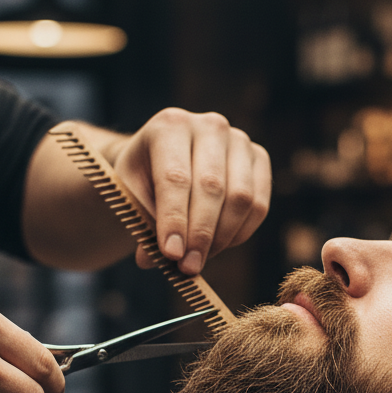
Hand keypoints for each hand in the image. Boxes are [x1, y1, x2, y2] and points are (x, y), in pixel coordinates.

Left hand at [110, 108, 270, 275]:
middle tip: (188, 267)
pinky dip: (240, 233)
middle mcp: (209, 125)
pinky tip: (218, 246)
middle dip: (200, 235)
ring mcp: (239, 140)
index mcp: (169, 125)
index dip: (175, 220)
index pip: (176, 178)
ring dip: (221, 238)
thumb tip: (156, 259)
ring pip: (241, 198)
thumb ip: (144, 226)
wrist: (163, 161)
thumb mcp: (132, 198)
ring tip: (199, 259)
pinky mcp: (259, 159)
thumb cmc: (144, 181)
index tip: (172, 255)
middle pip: (212, 187)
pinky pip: (259, 205)